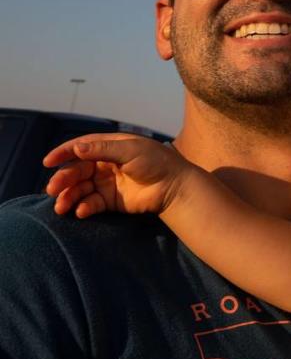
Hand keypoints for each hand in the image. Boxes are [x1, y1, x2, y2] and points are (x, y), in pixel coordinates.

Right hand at [44, 134, 193, 217]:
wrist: (175, 187)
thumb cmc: (157, 162)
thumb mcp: (131, 150)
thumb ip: (103, 150)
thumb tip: (76, 148)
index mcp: (110, 147)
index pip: (81, 148)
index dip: (63, 153)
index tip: (47, 161)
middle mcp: (105, 164)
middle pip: (77, 171)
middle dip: (63, 179)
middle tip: (52, 189)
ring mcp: (107, 183)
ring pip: (80, 189)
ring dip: (68, 196)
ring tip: (61, 206)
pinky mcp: (111, 201)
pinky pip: (92, 203)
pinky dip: (84, 207)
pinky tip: (81, 211)